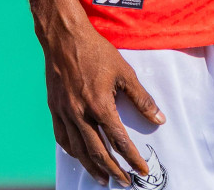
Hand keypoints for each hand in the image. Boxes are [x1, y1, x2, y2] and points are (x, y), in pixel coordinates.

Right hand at [41, 19, 163, 185]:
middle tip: (125, 182)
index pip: (119, 141)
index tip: (142, 170)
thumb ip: (142, 98)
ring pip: (78, 149)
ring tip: (102, 178)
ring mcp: (64, 111)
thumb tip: (159, 119)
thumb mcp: (124, 72)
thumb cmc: (95, 51)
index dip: (133, 159)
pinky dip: (71, 150)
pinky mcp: (54, 107)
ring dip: (92, 167)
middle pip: (98, 152)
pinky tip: (79, 155)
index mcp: (100, 105)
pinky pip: (61, 136)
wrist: (63, 37)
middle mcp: (80, 113)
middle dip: (114, 170)